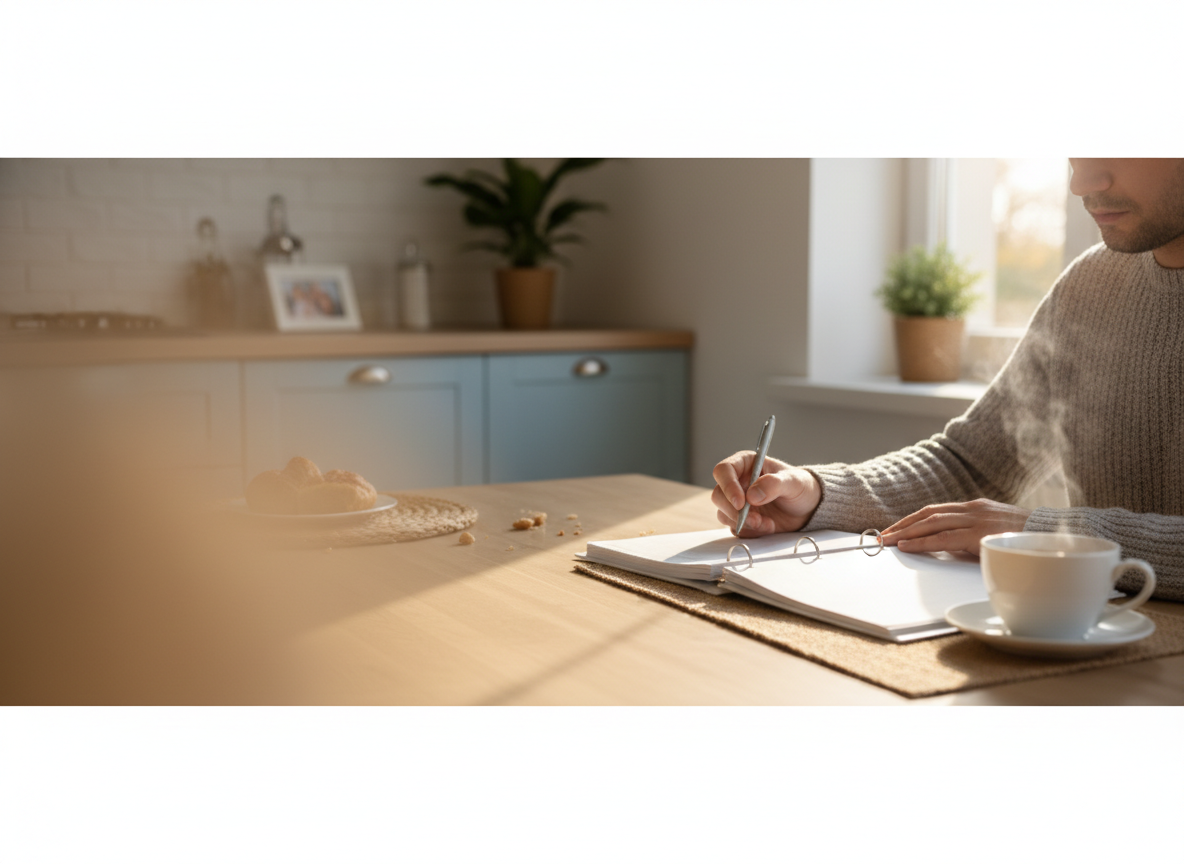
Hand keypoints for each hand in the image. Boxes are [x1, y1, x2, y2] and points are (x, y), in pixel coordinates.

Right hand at [711, 451, 820, 536]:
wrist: (808, 509)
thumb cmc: (801, 487)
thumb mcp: (793, 482)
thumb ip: (773, 484)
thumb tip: (751, 496)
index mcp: (746, 464)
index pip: (723, 471)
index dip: (728, 486)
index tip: (741, 503)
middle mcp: (737, 482)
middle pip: (718, 495)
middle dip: (735, 511)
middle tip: (756, 519)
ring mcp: (738, 502)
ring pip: (724, 514)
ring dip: (744, 523)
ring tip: (768, 524)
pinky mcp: (741, 520)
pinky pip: (735, 528)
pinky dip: (750, 531)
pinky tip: (768, 527)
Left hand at [880, 499, 1030, 555]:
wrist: (1059, 534)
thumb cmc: (1030, 538)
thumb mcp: (997, 531)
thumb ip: (976, 535)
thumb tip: (952, 547)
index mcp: (976, 507)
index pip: (936, 511)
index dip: (912, 520)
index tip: (895, 529)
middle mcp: (973, 509)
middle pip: (927, 514)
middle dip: (902, 525)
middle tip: (881, 536)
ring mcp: (976, 519)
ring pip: (931, 523)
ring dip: (905, 533)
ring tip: (886, 541)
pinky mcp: (980, 533)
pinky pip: (944, 537)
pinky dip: (922, 541)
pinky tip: (907, 546)